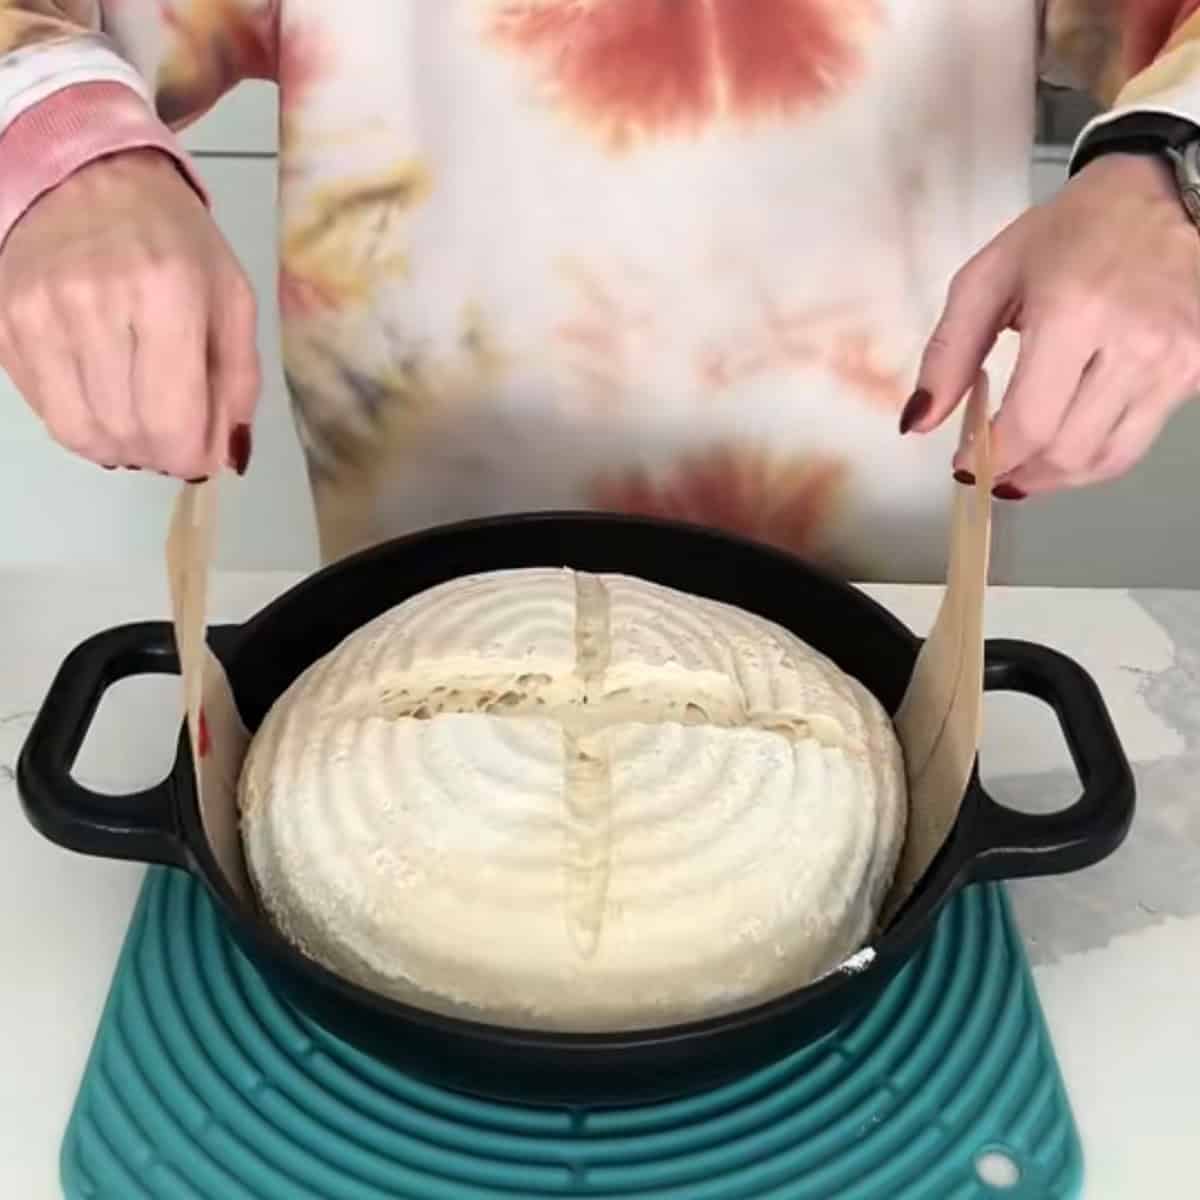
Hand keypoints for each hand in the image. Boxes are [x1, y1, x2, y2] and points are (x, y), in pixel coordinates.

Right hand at [0, 149, 258, 478]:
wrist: (90, 175)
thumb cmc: (176, 241)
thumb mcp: (232, 299)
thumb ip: (238, 381)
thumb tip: (228, 455)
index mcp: (166, 292)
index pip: (171, 419)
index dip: (191, 456)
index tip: (201, 453)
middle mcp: (95, 301)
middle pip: (127, 433)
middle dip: (160, 453)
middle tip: (174, 434)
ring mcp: (40, 312)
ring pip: (81, 432)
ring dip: (120, 445)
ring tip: (141, 420)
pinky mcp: (5, 322)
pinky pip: (45, 409)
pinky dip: (82, 420)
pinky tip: (104, 394)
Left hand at [903, 152, 1199, 496]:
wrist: (1159, 195)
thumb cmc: (1068, 233)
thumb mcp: (987, 279)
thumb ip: (948, 354)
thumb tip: (917, 423)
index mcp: (1073, 313)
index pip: (1030, 423)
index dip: (991, 457)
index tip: (965, 465)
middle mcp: (1132, 343)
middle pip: (1066, 451)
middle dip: (1019, 473)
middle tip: (991, 469)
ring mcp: (1174, 360)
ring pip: (1105, 459)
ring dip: (1055, 477)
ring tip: (1024, 467)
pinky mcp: (1196, 369)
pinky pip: (1136, 441)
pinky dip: (1093, 456)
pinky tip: (1065, 442)